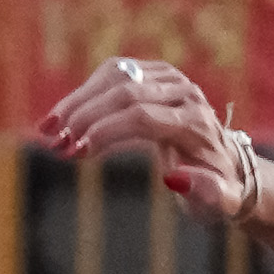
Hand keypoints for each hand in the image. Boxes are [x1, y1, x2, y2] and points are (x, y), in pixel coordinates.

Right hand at [36, 56, 255, 226]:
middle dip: (85, 118)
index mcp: (196, 121)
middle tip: (55, 144)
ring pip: (114, 77)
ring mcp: (167, 76)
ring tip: (48, 130)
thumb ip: (208, 193)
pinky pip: (111, 74)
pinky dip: (83, 94)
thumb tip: (176, 178)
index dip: (106, 131)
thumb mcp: (220, 201)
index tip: (75, 151)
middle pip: (126, 93)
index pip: (144, 117)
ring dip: (77, 102)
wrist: (225, 162)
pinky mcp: (151, 71)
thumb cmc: (218, 188)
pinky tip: (61, 117)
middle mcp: (183, 91)